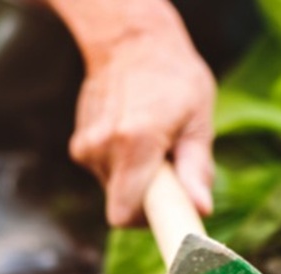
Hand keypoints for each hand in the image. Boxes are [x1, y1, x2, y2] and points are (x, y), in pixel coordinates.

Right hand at [46, 0, 215, 226]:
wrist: (129, 41)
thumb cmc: (172, 77)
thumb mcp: (198, 119)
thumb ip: (196, 168)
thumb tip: (201, 208)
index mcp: (135, 142)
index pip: (125, 215)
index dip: (149, 225)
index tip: (170, 222)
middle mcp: (102, 148)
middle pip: (124, 208)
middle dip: (150, 200)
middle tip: (170, 169)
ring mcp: (85, 147)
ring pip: (116, 192)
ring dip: (138, 181)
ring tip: (154, 144)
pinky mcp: (79, 147)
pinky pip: (107, 175)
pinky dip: (124, 167)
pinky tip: (136, 137)